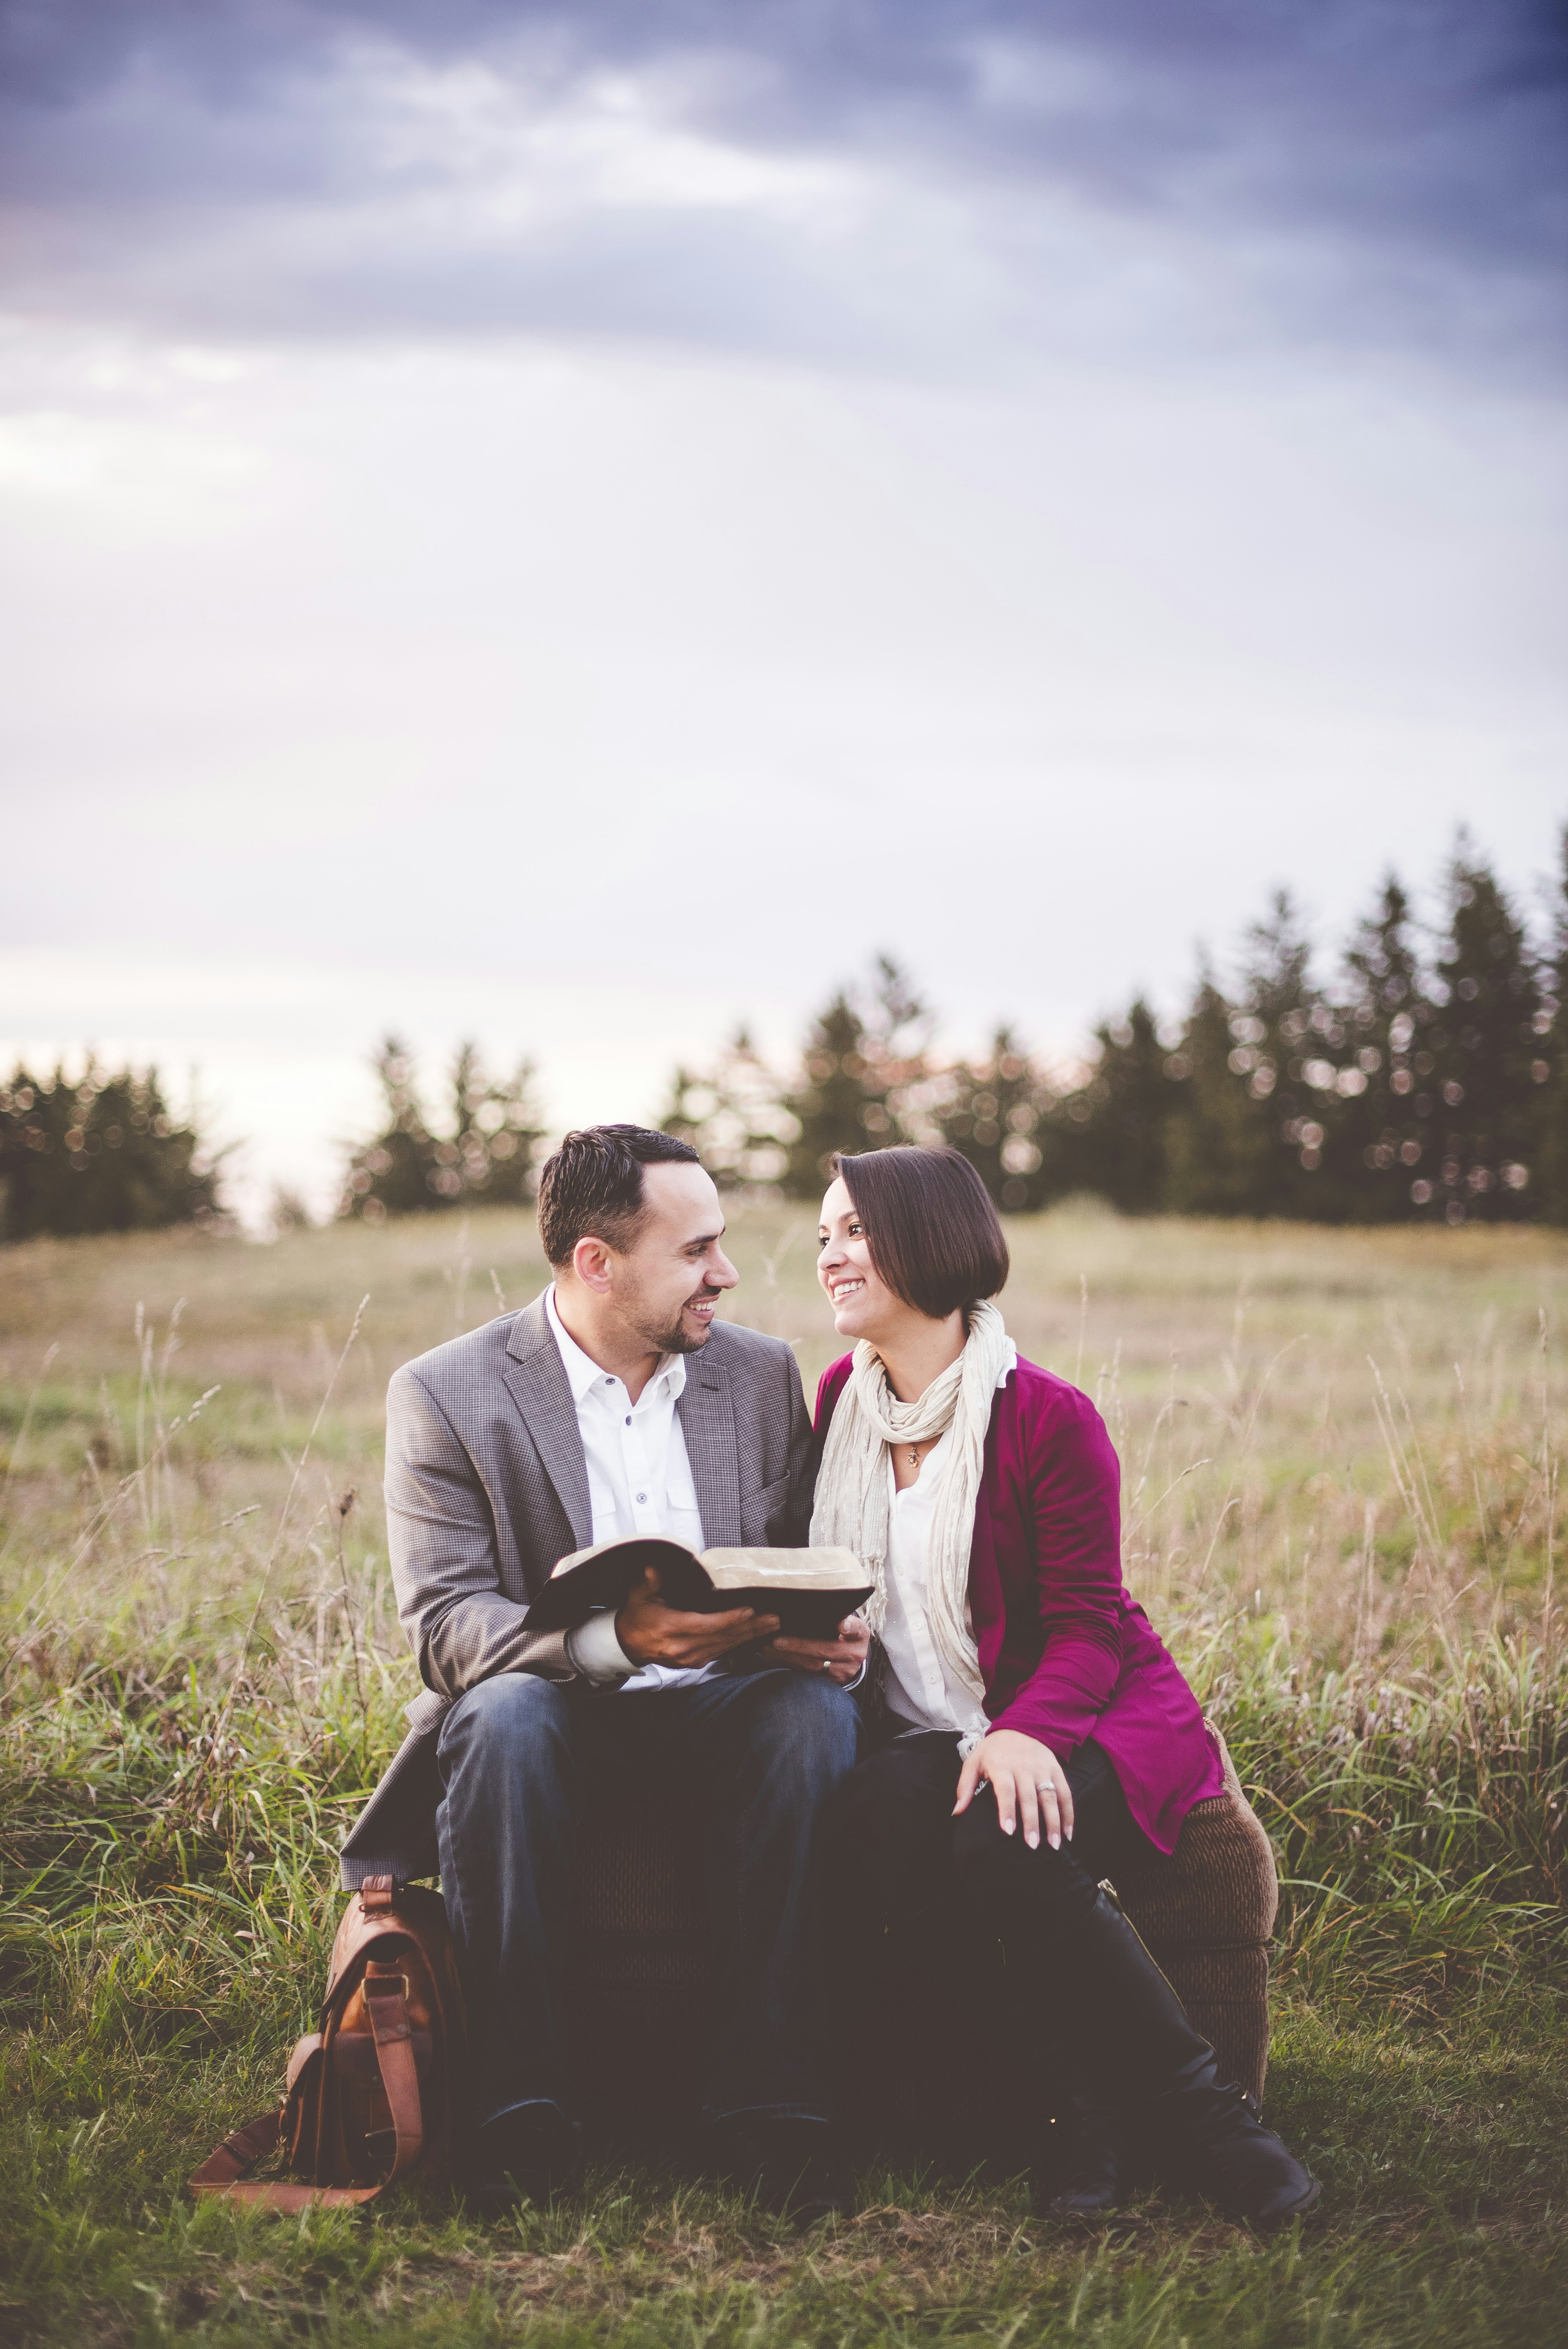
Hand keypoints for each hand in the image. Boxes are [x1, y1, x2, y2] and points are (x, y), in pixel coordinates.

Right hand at [615, 1566, 778, 1666]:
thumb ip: (648, 1582)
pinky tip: (754, 1635)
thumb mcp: (638, 1595)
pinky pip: (720, 1652)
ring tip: (771, 1626)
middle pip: (722, 1638)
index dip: (729, 1619)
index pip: (706, 1625)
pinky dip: (738, 1643)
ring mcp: (689, 1659)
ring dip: (749, 1637)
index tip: (750, 1610)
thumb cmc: (637, 1615)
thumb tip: (654, 1568)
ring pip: (725, 1647)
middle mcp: (682, 1648)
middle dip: (750, 1628)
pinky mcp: (694, 1663)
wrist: (627, 1644)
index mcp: (671, 1629)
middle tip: (774, 1618)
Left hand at [762, 1612, 869, 1687]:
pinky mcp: (831, 1684)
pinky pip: (807, 1676)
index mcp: (860, 1636)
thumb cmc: (844, 1634)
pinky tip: (775, 1659)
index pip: (856, 1629)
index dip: (849, 1627)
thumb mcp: (849, 1622)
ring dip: (789, 1658)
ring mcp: (843, 1673)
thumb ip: (840, 1616)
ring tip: (770, 1649)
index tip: (841, 1626)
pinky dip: (790, 1667)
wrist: (852, 1658)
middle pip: (826, 1650)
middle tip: (777, 1641)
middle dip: (800, 1646)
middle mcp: (854, 1656)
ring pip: (814, 1666)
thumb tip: (823, 1610)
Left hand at [953, 1729, 1074, 1850]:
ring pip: (1050, 1797)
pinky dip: (1068, 1813)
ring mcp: (1042, 1768)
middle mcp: (1024, 1767)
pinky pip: (1065, 1793)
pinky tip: (1068, 1832)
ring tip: (1054, 1845)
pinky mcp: (1056, 1770)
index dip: (1007, 1810)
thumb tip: (957, 1811)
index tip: (1008, 1832)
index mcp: (1001, 1765)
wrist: (1021, 1725)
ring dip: (1053, 1821)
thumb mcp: (974, 1761)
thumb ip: (964, 1786)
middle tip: (1032, 1846)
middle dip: (1032, 1822)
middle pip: (1029, 1797)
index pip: (1005, 1790)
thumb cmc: (993, 1750)